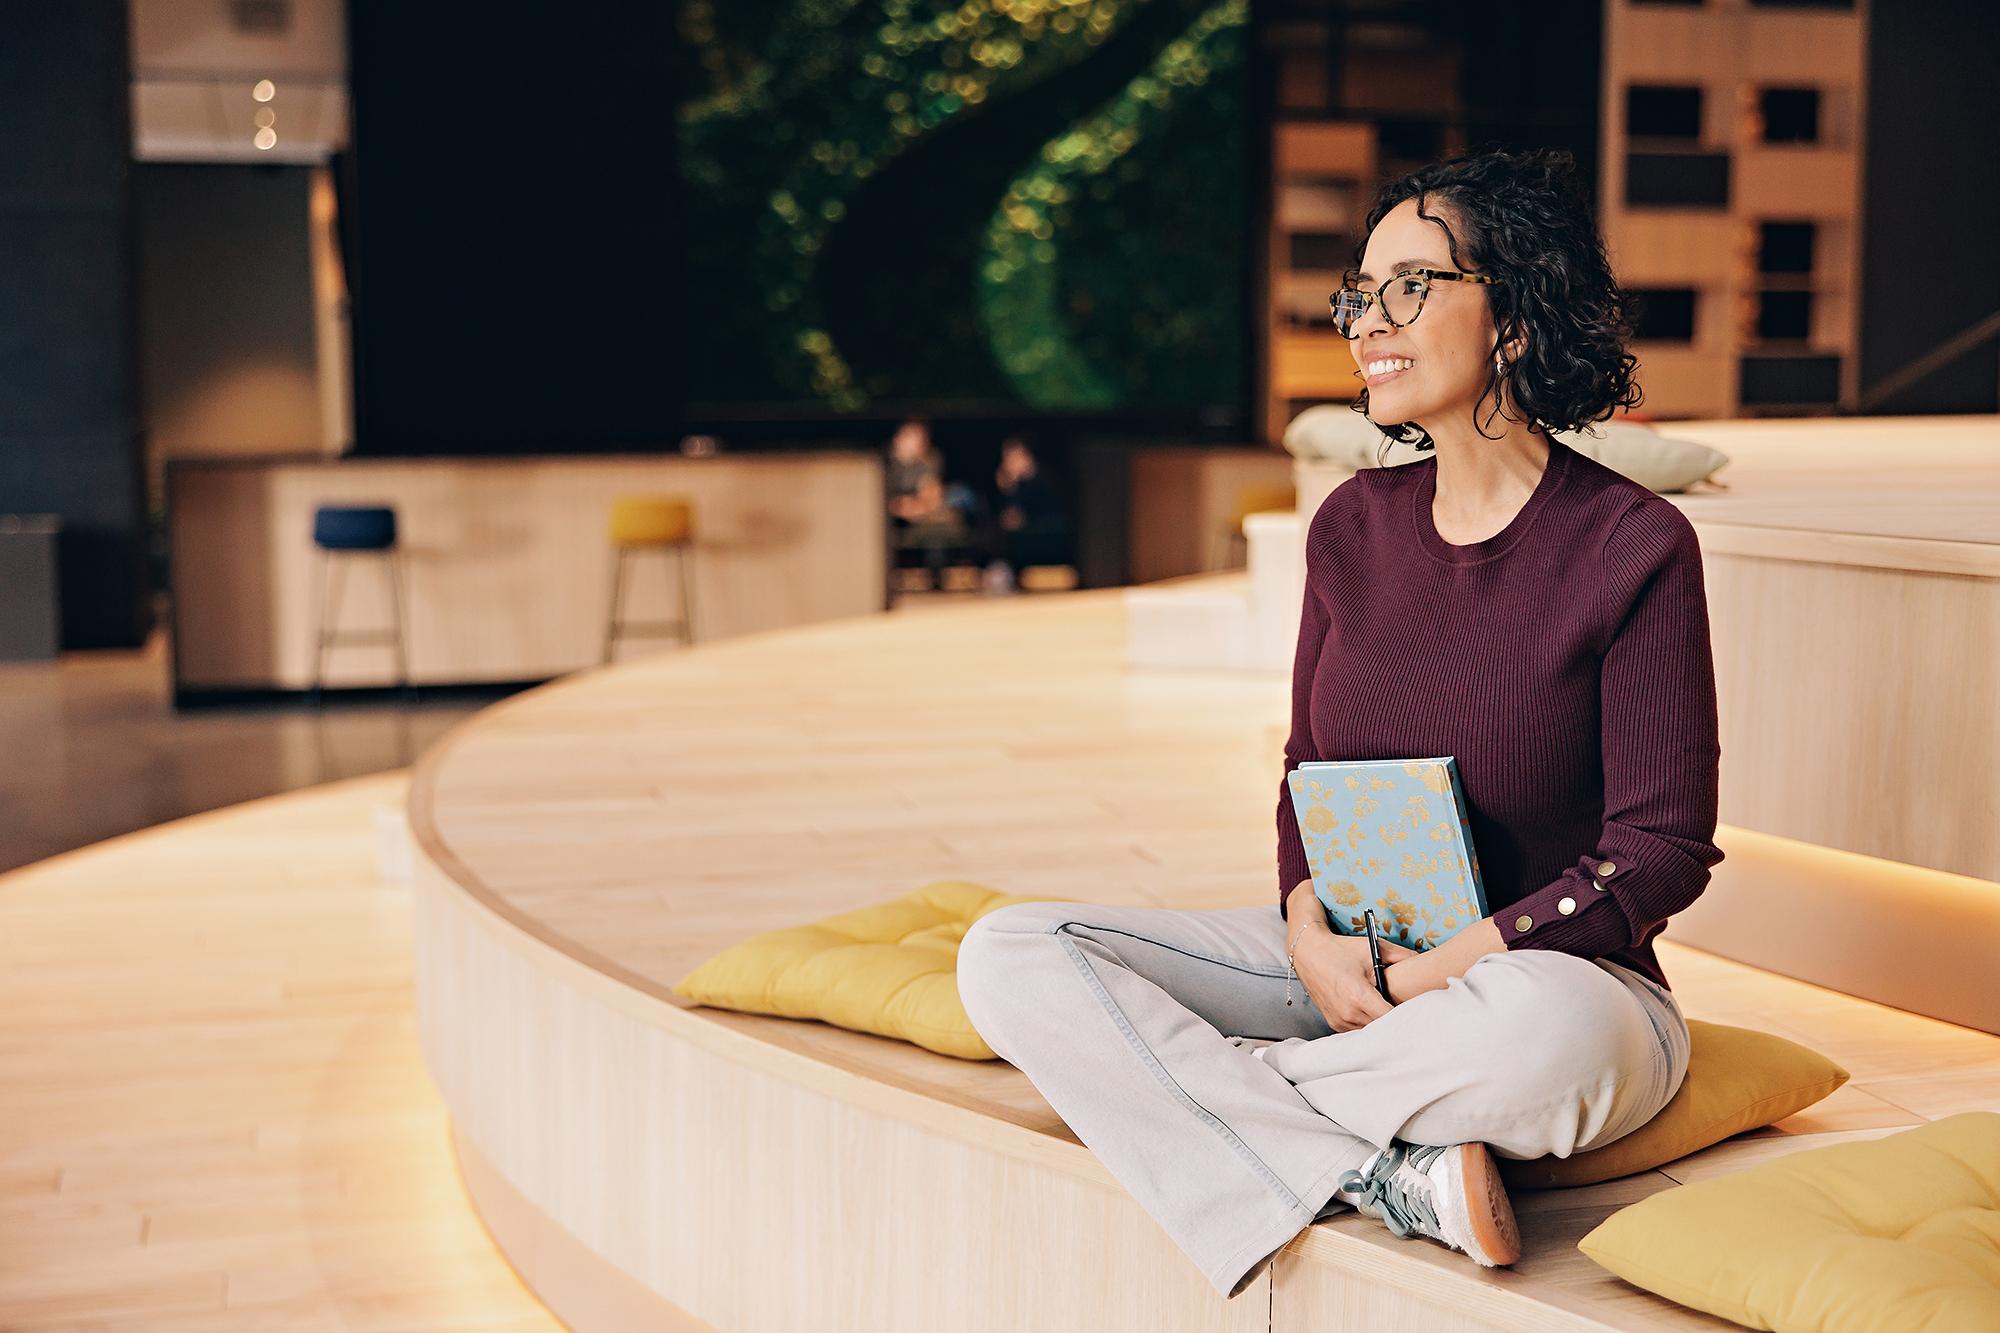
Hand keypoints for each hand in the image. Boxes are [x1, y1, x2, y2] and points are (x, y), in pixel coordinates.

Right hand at [1286, 888, 1421, 1030]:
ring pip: (1371, 1032)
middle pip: (1383, 1028)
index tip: (1419, 1012)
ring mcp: (1339, 1020)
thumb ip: (1403, 956)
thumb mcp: (1374, 947)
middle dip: (1397, 1021)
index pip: (1391, 1018)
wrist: (1308, 952)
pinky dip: (1368, 1024)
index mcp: (1358, 995)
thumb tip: (1427, 962)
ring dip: (1382, 1024)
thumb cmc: (1341, 949)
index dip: (1407, 1017)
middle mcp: (1347, 1013)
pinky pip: (1358, 1030)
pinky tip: (1375, 1013)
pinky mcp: (1334, 1023)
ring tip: (1393, 1012)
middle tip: (1413, 1014)